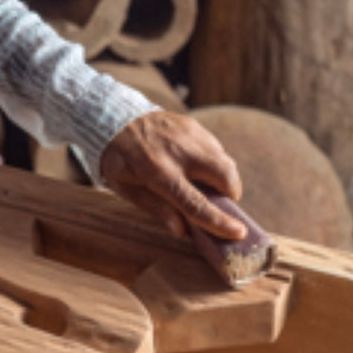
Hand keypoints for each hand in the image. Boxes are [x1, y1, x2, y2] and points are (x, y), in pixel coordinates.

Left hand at [99, 110, 246, 240]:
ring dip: (224, 177)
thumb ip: (157, 209)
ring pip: (225, 160)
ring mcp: (188, 134)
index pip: (195, 202)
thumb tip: (183, 231)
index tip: (238, 232)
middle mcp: (178, 152)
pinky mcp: (193, 125)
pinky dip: (214, 161)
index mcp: (157, 173)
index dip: (219, 221)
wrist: (113, 119)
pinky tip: (198, 166)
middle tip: (220, 202)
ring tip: (207, 184)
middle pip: (224, 175)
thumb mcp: (127, 190)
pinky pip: (216, 147)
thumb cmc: (119, 161)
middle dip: (231, 193)